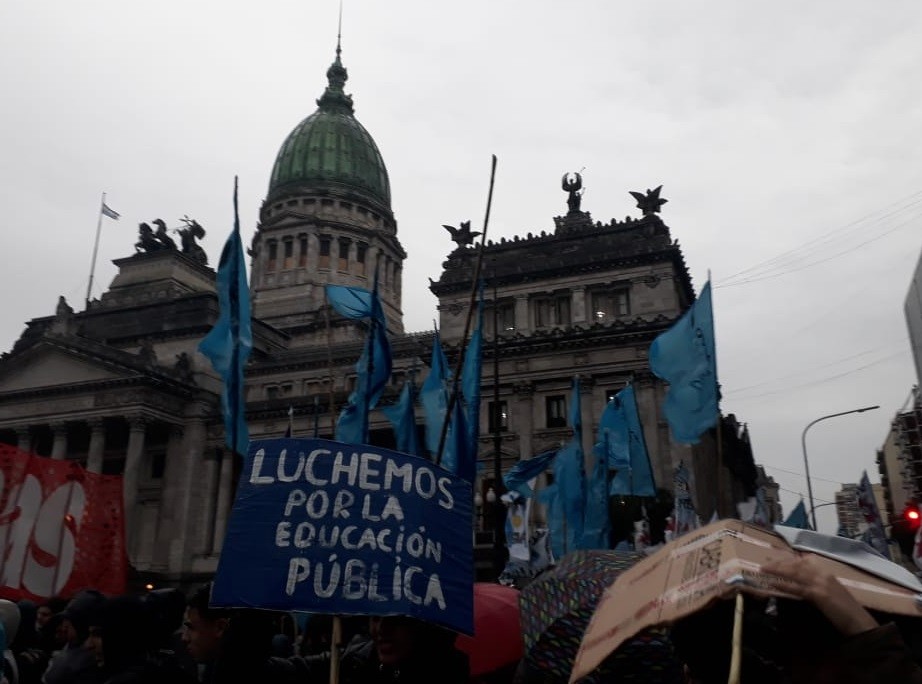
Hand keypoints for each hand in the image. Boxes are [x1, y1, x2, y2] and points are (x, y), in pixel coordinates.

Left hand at [762, 554, 878, 636]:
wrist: (859, 622)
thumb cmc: (846, 611)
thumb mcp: (831, 593)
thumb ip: (817, 586)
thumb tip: (801, 584)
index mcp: (827, 573)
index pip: (805, 560)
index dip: (789, 558)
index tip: (776, 556)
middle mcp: (824, 574)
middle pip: (797, 564)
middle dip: (780, 562)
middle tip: (765, 561)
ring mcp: (821, 583)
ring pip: (795, 572)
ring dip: (777, 570)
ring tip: (764, 569)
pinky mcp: (819, 594)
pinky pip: (798, 588)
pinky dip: (784, 585)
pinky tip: (773, 584)